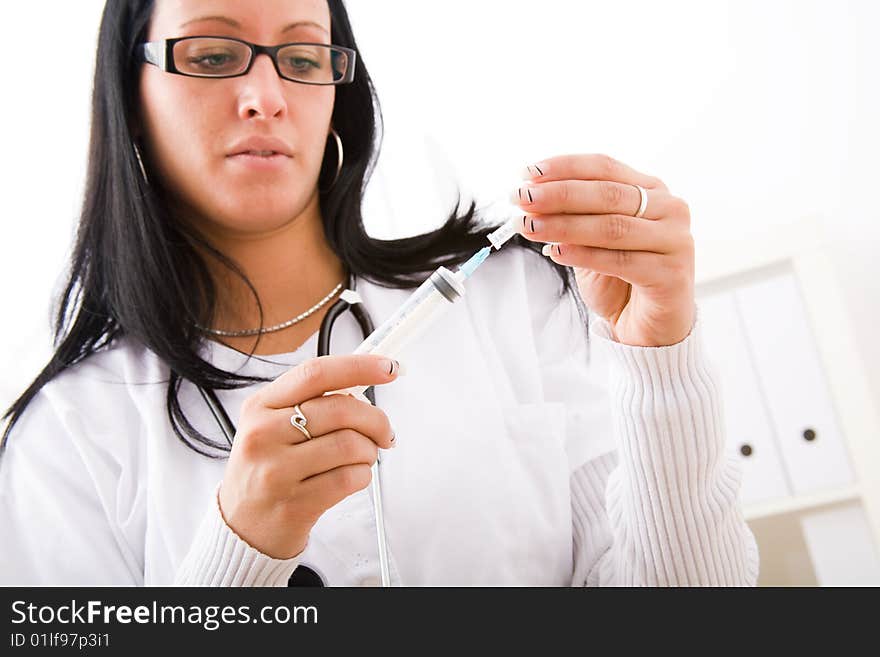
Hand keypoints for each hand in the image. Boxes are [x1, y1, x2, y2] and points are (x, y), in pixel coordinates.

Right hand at [218, 354, 399, 558]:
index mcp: (260, 406)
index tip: (388, 367)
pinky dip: (363, 475)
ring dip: (370, 451)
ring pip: (351, 444)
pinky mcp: (295, 504)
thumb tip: (363, 380)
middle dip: (376, 419)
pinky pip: (349, 478)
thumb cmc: (266, 469)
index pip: (315, 374)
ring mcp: (277, 471)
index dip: (359, 366)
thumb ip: (311, 401)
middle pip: (341, 409)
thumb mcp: (272, 425)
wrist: (243, 526)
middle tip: (384, 431)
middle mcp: (263, 435)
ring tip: (363, 457)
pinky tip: (353, 476)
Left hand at [514, 154, 694, 346]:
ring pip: (612, 226)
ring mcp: (675, 240)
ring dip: (564, 225)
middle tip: (522, 198)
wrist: (649, 329)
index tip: (527, 173)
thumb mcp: (590, 242)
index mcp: (651, 191)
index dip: (565, 168)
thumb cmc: (620, 282)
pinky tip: (555, 252)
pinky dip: (584, 255)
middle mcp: (670, 209)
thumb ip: (572, 219)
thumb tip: (531, 199)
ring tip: (529, 226)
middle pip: (607, 194)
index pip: (605, 167)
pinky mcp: (671, 274)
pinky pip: (620, 260)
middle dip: (558, 195)